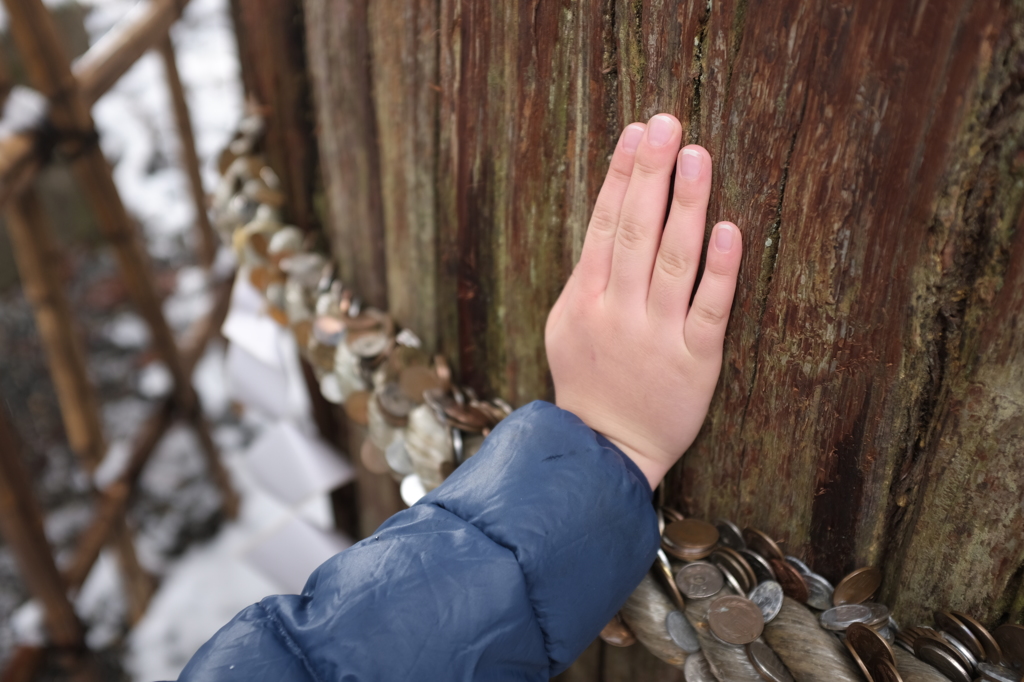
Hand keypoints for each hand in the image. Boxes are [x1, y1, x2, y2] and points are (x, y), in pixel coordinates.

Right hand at [545, 114, 741, 488]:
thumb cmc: (587, 383)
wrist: (605, 451)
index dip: (619, 176)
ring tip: (696, 156)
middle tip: (666, 123)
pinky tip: (729, 229)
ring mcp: (656, 336)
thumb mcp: (565, 327)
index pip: (603, 226)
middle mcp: (618, 312)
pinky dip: (720, 270)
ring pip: (673, 261)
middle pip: (635, 232)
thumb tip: (607, 222)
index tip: (635, 133)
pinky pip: (709, 310)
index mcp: (585, 300)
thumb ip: (585, 278)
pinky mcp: (694, 362)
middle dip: (650, 174)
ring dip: (685, 205)